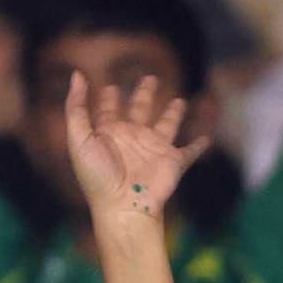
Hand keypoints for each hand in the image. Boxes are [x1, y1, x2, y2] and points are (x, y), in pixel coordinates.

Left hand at [64, 69, 208, 223]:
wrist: (122, 208)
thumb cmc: (97, 177)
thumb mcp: (78, 138)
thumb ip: (76, 107)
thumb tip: (77, 74)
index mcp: (108, 134)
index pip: (108, 110)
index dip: (108, 97)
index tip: (109, 87)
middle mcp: (132, 139)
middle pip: (139, 109)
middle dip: (143, 94)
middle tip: (149, 79)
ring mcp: (154, 149)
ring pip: (166, 124)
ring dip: (173, 113)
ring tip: (180, 101)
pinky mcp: (173, 162)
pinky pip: (190, 151)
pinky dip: (199, 145)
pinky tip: (207, 138)